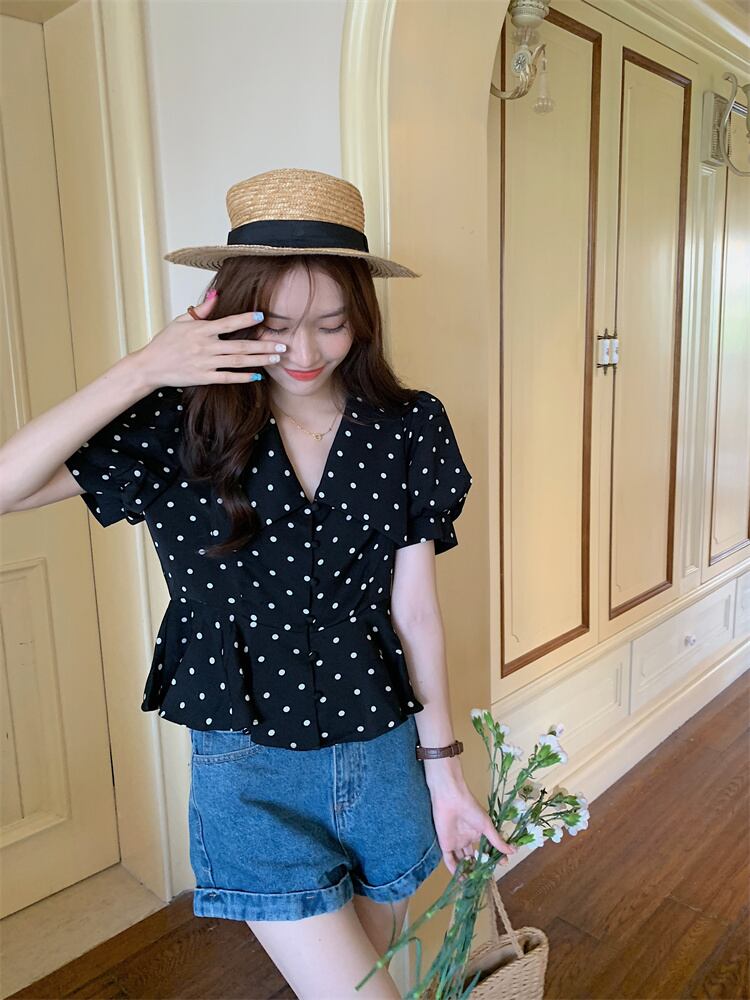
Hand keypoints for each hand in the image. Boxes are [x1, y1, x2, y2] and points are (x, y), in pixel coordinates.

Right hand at [130, 292, 283, 388]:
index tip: (262, 317)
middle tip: (282, 345)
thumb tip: (217, 294)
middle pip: (240, 345)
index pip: (227, 323)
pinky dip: (243, 377)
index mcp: (200, 330)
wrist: (151, 366)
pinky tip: (258, 376)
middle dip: (263, 345)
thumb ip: (202, 310)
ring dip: (259, 360)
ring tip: (276, 358)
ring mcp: (205, 363)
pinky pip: (227, 377)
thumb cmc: (166, 341)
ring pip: (237, 361)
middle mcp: (205, 346)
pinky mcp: (204, 378)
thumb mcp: (181, 321)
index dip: (245, 320)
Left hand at [429, 782, 515, 877]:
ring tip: (474, 882)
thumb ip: (497, 841)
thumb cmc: (471, 808)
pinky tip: (461, 879)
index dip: (492, 858)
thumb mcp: (487, 826)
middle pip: (473, 857)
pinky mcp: (445, 844)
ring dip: (467, 871)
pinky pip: (449, 860)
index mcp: (477, 833)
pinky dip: (454, 870)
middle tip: (486, 877)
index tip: (502, 864)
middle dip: (479, 867)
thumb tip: (513, 851)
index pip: (485, 849)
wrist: (451, 799)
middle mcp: (466, 839)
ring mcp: (456, 842)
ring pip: (461, 861)